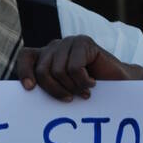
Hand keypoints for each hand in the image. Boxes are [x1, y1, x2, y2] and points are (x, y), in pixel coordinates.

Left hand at [16, 35, 142, 100]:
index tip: (30, 89)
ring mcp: (70, 42)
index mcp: (46, 56)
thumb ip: (47, 86)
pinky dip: (83, 81)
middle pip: (42, 70)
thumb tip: (28, 93)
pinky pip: (74, 67)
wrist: (119, 85)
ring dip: (73, 87)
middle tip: (69, 99)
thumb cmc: (89, 91)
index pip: (26, 56)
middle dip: (55, 90)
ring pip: (58, 70)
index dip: (24, 71)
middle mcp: (55, 46)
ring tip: (84, 91)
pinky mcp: (84, 42)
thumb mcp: (63, 89)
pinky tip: (93, 83)